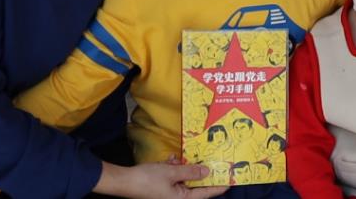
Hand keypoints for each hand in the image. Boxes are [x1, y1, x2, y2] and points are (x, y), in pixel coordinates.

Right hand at [97, 161, 226, 198]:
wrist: (124, 182)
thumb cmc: (147, 180)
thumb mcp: (171, 173)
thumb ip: (190, 172)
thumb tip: (206, 172)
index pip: (206, 193)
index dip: (219, 186)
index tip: (231, 179)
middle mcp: (178, 198)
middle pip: (196, 185)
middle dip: (201, 173)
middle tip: (213, 162)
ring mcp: (170, 193)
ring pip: (184, 179)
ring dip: (184, 168)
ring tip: (182, 160)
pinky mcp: (162, 187)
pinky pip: (174, 177)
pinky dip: (173, 168)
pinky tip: (170, 160)